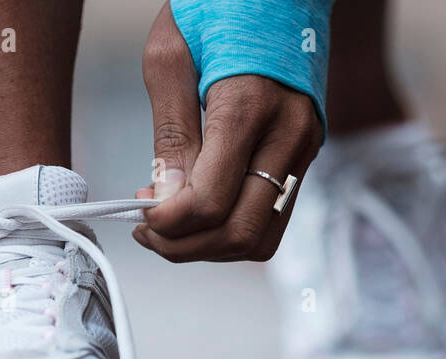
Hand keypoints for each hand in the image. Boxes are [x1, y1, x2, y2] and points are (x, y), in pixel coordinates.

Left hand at [134, 2, 323, 262]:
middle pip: (239, 233)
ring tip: (172, 228)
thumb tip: (166, 198)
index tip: (140, 213)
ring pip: (260, 239)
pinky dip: (232, 231)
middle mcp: (286, 136)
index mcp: (249, 106)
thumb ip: (170, 133)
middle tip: (149, 231)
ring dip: (210, 248)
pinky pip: (271, 219)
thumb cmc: (219, 7)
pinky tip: (201, 214)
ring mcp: (303, 150)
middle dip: (185, 247)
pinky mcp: (305, 156)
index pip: (209, 201)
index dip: (168, 224)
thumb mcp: (171, 56)